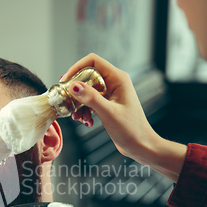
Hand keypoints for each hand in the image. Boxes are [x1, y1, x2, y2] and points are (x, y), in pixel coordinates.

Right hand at [61, 53, 186, 181]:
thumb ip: (91, 98)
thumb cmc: (131, 130)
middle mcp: (114, 82)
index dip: (76, 68)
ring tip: (79, 118)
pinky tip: (87, 121)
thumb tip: (73, 85)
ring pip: (87, 90)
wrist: (141, 145)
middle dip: (76, 91)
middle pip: (87, 76)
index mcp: (118, 79)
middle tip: (69, 104)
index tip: (65, 82)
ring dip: (79, 103)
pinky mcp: (107, 103)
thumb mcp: (108, 113)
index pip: (93, 61)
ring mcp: (111, 93)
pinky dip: (85, 110)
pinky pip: (90, 101)